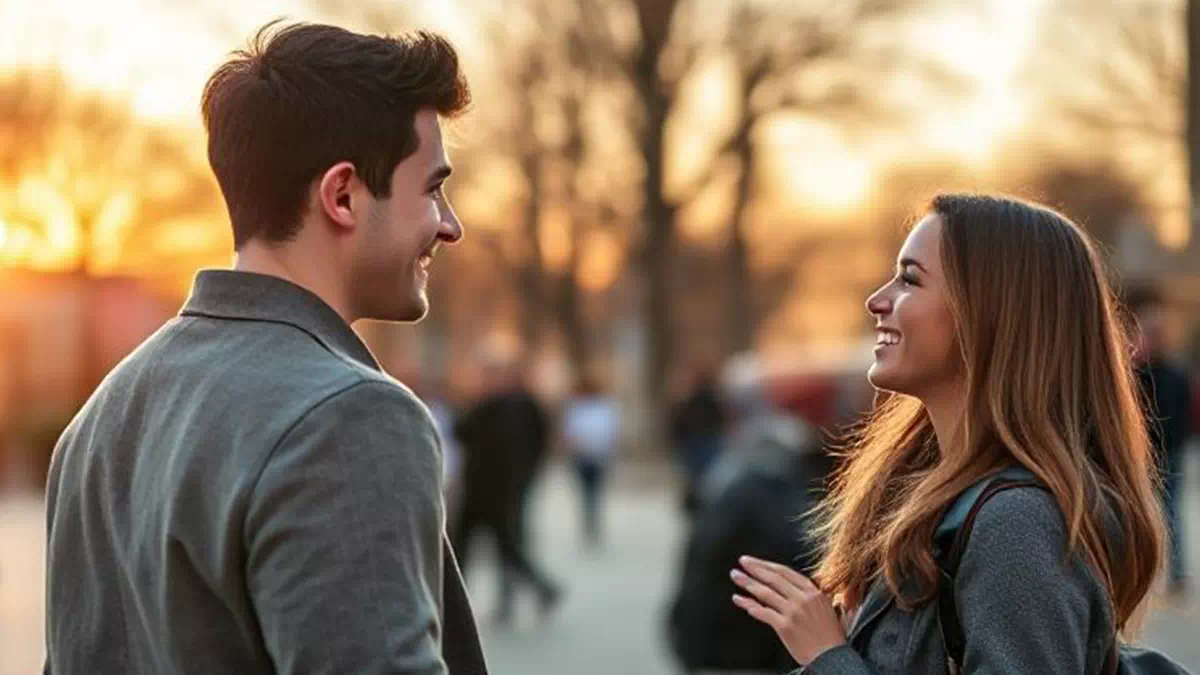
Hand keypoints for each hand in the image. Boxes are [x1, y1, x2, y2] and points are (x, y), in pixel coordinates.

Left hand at [731, 555, 845, 665]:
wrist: (832, 657)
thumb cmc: (830, 635)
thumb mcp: (826, 607)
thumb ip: (809, 594)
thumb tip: (790, 585)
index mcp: (812, 592)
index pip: (784, 572)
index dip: (766, 565)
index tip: (754, 561)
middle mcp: (802, 599)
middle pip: (773, 578)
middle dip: (754, 568)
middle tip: (742, 562)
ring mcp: (792, 612)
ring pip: (765, 593)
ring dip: (747, 583)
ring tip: (736, 576)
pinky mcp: (785, 627)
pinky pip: (763, 613)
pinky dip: (750, 606)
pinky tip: (741, 601)